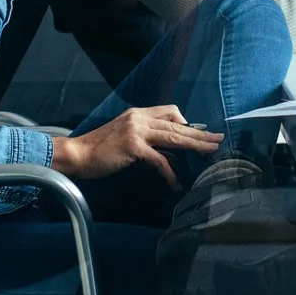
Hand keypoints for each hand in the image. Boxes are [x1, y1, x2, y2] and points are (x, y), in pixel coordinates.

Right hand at [49, 104, 222, 188]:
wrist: (78, 155)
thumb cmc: (100, 150)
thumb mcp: (126, 139)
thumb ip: (147, 141)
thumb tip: (170, 154)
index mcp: (138, 113)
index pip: (170, 111)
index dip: (187, 123)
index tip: (199, 134)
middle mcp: (139, 118)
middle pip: (177, 124)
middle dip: (199, 134)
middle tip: (218, 140)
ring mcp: (137, 131)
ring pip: (173, 137)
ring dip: (194, 146)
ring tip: (210, 153)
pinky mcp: (134, 147)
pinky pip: (160, 160)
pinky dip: (170, 172)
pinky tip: (175, 183)